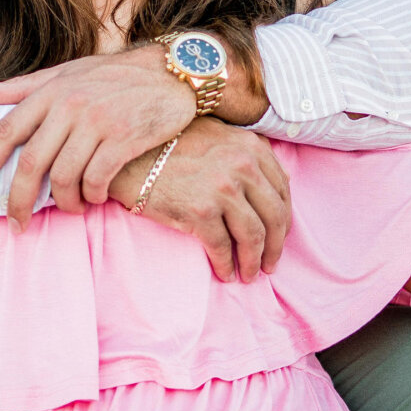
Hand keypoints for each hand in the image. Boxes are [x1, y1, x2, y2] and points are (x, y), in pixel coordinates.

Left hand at [0, 47, 196, 225]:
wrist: (173, 72)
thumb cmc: (116, 75)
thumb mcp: (67, 72)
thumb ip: (24, 87)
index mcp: (50, 91)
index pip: (6, 131)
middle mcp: (69, 106)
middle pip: (31, 163)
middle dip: (19, 200)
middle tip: (16, 224)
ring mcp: (97, 122)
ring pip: (64, 177)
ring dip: (64, 203)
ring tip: (71, 208)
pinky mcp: (124, 138)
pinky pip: (96, 179)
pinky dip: (91, 196)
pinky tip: (95, 198)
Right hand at [110, 118, 291, 282]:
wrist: (126, 155)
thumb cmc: (168, 145)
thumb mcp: (216, 135)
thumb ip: (246, 152)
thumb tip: (276, 181)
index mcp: (251, 147)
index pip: (282, 190)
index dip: (283, 219)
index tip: (278, 236)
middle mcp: (242, 165)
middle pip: (274, 216)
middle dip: (275, 246)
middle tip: (270, 265)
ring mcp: (222, 188)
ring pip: (253, 236)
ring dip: (253, 261)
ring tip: (249, 275)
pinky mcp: (200, 211)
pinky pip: (222, 247)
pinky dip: (226, 265)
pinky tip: (224, 273)